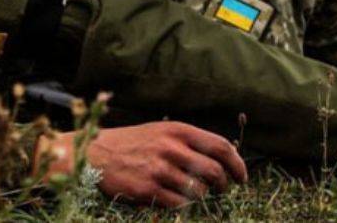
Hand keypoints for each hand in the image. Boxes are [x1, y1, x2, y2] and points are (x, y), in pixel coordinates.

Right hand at [37, 121, 247, 207]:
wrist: (95, 154)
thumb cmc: (133, 143)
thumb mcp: (161, 131)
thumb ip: (190, 142)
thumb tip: (224, 158)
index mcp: (177, 130)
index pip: (221, 146)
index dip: (237, 164)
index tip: (241, 177)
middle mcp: (171, 148)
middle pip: (215, 171)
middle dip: (223, 185)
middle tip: (221, 189)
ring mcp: (159, 170)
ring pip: (199, 191)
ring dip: (201, 197)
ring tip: (192, 193)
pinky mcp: (148, 190)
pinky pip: (179, 205)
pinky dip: (182, 206)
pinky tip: (173, 199)